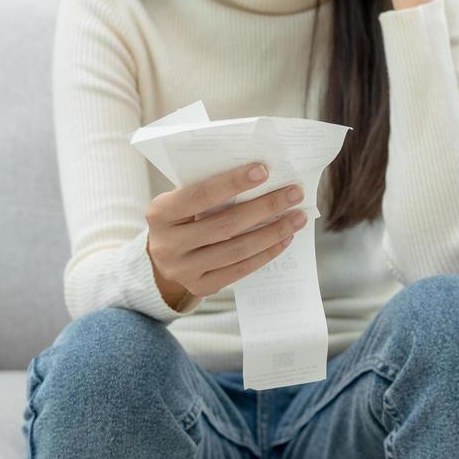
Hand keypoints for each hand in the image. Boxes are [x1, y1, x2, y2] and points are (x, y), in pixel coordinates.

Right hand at [145, 163, 308, 306]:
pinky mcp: (200, 287)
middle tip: (294, 193)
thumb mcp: (182, 198)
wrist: (162, 256)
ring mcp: (183, 270)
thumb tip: (260, 174)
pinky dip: (266, 253)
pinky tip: (284, 238)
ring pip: (237, 250)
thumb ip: (209, 188)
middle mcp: (167, 245)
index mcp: (160, 213)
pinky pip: (240, 270)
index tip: (264, 170)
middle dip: (265, 207)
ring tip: (297, 217)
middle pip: (226, 225)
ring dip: (273, 232)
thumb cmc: (182, 216)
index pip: (200, 195)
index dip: (233, 183)